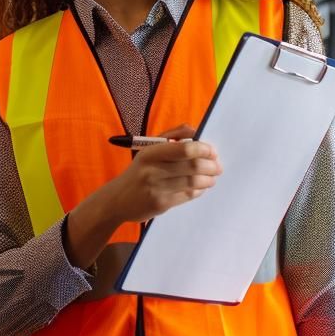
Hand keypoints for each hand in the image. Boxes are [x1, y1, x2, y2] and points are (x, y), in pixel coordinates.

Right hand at [98, 124, 220, 223]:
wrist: (117, 199)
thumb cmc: (138, 171)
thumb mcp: (149, 150)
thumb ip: (172, 137)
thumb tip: (195, 131)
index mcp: (151, 153)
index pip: (184, 149)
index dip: (203, 149)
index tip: (212, 151)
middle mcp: (153, 170)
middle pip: (192, 166)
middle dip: (211, 166)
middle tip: (218, 167)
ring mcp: (157, 188)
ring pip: (192, 182)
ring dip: (208, 179)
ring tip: (212, 178)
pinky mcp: (161, 204)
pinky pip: (187, 196)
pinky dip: (198, 191)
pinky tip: (201, 188)